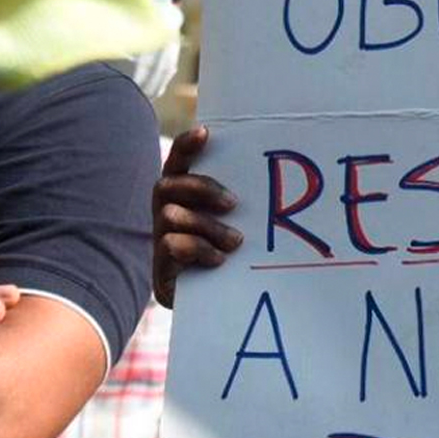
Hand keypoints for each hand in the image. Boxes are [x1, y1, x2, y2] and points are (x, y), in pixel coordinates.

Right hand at [152, 125, 243, 308]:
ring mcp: (160, 237)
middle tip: (233, 203)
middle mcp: (165, 210)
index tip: (206, 133)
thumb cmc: (233, 254)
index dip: (187, 145)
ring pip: (172, 215)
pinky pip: (171, 245)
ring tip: (236, 241)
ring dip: (207, 226)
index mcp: (183, 193)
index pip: (178, 160)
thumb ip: (241, 202)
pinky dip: (198, 249)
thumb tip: (278, 172)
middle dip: (201, 189)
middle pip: (169, 184)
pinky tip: (219, 260)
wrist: (217, 304)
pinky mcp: (160, 266)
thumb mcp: (237, 223)